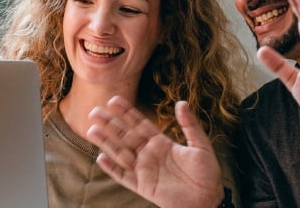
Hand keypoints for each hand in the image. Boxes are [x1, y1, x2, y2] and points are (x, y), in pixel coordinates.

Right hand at [87, 96, 223, 207]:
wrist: (208, 199)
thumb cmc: (207, 173)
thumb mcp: (201, 145)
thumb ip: (190, 125)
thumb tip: (182, 103)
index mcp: (162, 142)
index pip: (140, 124)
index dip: (126, 112)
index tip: (113, 100)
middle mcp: (150, 154)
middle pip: (125, 136)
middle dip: (110, 124)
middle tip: (94, 111)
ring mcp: (145, 170)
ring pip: (120, 153)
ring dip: (106, 142)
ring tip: (91, 130)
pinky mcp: (143, 186)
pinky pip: (124, 177)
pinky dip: (112, 169)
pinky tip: (101, 158)